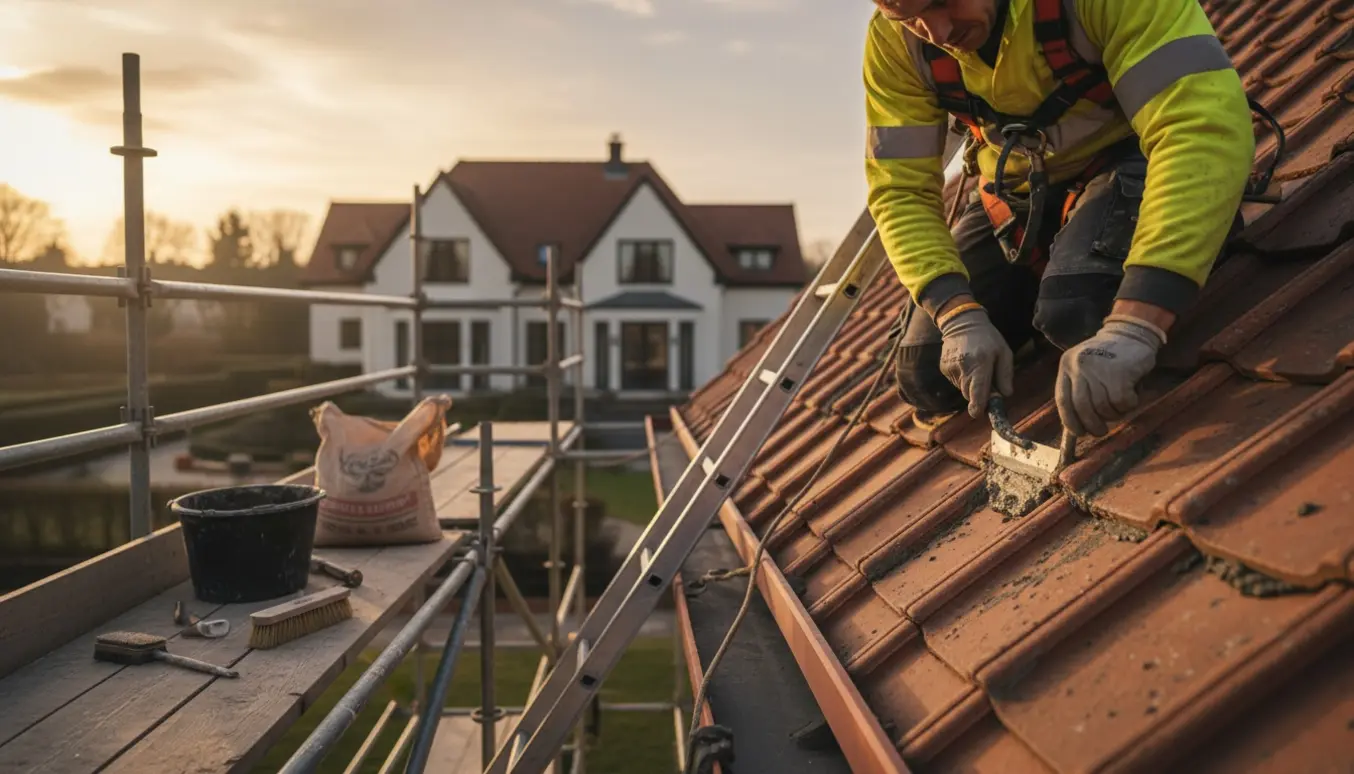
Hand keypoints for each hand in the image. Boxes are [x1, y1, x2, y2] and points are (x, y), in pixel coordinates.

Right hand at [938, 306, 1014, 417]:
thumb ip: (1006, 374)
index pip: (977, 390)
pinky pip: (956, 382)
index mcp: (980, 362)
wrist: (962, 322)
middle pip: (969, 394)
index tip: (978, 413)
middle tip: (987, 383)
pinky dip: (963, 378)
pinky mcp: (944, 368)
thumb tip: (1005, 395)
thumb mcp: (1004, 352)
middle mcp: (963, 367)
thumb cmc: (988, 338)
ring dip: (971, 385)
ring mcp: (951, 368)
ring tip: (976, 368)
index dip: (978, 405)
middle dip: (978, 394)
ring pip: (962, 388)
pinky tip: (966, 364)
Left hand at [1055, 317, 1164, 435]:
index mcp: (1067, 365)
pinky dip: (1129, 405)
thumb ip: (1079, 391)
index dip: (1070, 421)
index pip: (1062, 400)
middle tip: (1101, 431)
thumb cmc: (1109, 356)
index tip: (1079, 433)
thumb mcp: (1086, 368)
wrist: (1132, 332)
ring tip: (1121, 405)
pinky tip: (1132, 395)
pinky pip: (1121, 402)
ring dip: (1115, 414)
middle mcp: (1079, 366)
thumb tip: (1076, 427)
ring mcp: (1098, 368)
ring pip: (1103, 408)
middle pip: (1082, 407)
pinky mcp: (1119, 372)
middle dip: (1092, 425)